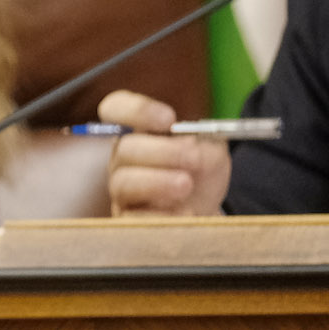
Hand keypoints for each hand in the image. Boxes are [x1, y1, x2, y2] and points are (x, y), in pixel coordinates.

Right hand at [101, 90, 229, 215]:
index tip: (168, 119)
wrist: (205, 209)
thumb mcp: (212, 147)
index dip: (136, 110)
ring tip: (186, 186)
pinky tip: (186, 213)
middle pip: (124, 148)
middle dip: (162, 152)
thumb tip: (189, 145)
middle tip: (194, 158)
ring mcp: (122, 191)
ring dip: (158, 182)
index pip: (116, 108)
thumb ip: (205, 140)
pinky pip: (134, 218)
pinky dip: (163, 215)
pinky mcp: (127, 221)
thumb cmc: (200, 171)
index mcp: (140, 132)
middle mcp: (123, 159)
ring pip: (123, 182)